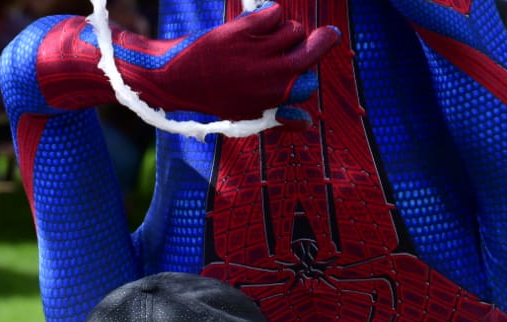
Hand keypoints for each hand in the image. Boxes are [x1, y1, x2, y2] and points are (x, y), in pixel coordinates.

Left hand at [127, 5, 338, 119]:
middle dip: (325, 41)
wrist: (175, 77)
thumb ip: (279, 117)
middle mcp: (271, 76)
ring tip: (265, 38)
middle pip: (314, 51)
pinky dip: (269, 14)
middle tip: (330, 34)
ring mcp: (260, 51)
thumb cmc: (212, 96)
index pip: (310, 82)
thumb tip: (309, 122)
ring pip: (294, 30)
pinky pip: (276, 12)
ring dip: (284, 30)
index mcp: (273, 98)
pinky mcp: (246, 29)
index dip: (307, 74)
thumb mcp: (247, 114)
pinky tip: (254, 24)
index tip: (301, 69)